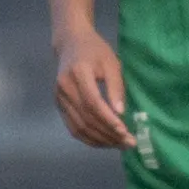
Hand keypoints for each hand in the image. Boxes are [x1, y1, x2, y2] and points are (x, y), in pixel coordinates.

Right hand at [51, 29, 134, 149]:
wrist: (71, 44)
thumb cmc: (96, 51)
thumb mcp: (112, 63)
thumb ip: (116, 87)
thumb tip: (121, 112)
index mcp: (78, 73)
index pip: (93, 102)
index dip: (108, 119)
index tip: (125, 131)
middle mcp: (64, 88)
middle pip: (86, 118)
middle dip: (108, 134)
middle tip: (129, 143)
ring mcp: (59, 98)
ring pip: (78, 126)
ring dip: (100, 139)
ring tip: (119, 145)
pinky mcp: (59, 105)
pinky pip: (72, 127)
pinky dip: (88, 138)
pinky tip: (104, 142)